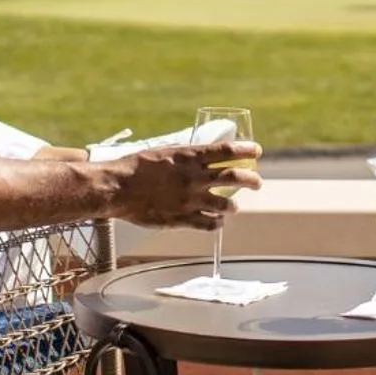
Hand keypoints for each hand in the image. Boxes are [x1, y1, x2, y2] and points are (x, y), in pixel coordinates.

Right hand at [106, 141, 261, 228]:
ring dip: (234, 206)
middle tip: (257, 182)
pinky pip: (209, 223)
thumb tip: (201, 155)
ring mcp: (189, 199)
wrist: (118, 187)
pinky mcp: (182, 218)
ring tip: (234, 206)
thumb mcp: (165, 151)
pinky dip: (217, 222)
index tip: (257, 151)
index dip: (246, 151)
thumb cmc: (137, 166)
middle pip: (234, 178)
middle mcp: (194, 177)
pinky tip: (217, 221)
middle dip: (251, 180)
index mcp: (190, 157)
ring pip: (226, 205)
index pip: (227, 151)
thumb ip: (186, 155)